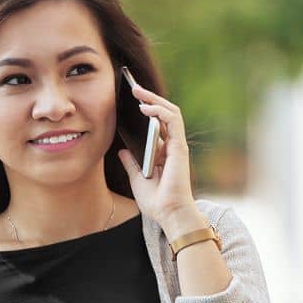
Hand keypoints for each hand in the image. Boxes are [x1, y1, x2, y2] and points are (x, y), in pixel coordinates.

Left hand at [117, 84, 195, 223]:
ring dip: (154, 98)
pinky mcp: (179, 146)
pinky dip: (160, 110)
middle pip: (163, 114)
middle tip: (132, 87)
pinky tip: (145, 107)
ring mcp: (176, 145)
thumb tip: (122, 151)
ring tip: (137, 90)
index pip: (156, 124)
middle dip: (149, 98)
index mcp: (163, 153)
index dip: (146, 110)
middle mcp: (171, 146)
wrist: (169, 214)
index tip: (130, 100)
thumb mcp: (137, 179)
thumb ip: (131, 164)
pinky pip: (173, 120)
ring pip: (170, 112)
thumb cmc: (156, 201)